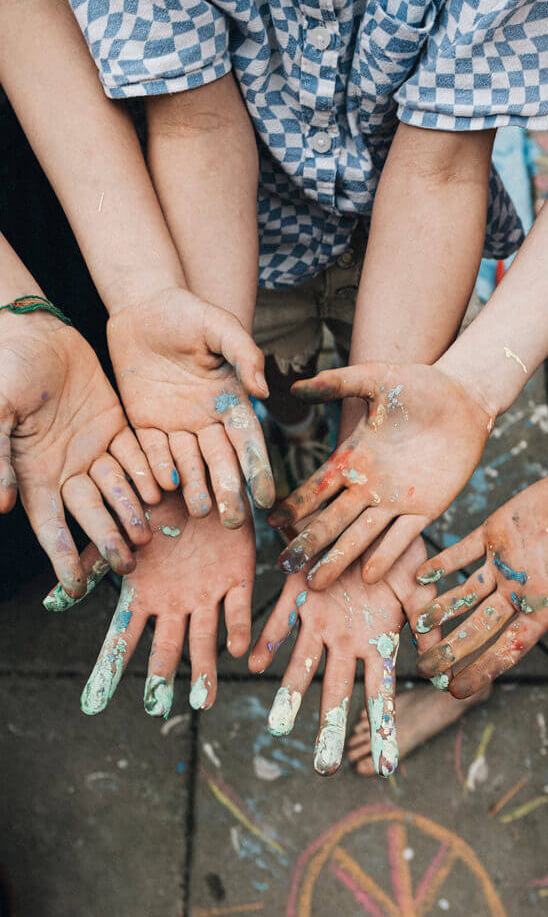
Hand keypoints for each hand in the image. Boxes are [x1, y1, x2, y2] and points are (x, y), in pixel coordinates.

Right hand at [0, 313, 155, 597]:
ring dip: (132, 511)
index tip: (74, 588)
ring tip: (150, 534)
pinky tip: (163, 490)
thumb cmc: (6, 368)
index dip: (62, 556)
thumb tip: (0, 506)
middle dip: (108, 539)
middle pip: (91, 512)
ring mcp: (93, 448)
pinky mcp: (115, 426)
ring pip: (118, 488)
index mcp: (34, 473)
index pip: (50, 526)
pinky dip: (147, 472)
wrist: (33, 329)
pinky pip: (134, 455)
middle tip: (129, 563)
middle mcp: (66, 468)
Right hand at [44, 488, 254, 715]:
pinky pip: (237, 607)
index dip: (109, 667)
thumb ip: (96, 560)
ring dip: (204, 667)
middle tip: (158, 709)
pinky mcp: (238, 577)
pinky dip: (236, 627)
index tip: (95, 703)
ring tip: (204, 701)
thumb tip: (55, 600)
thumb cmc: (158, 502)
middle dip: (162, 676)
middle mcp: (176, 600)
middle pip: (167, 645)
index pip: (124, 636)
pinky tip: (235, 649)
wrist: (203, 478)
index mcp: (146, 593)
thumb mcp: (122, 527)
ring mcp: (207, 592)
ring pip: (204, 637)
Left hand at [107, 287, 274, 519]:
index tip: (265, 498)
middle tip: (232, 520)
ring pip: (188, 464)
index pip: (248, 442)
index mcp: (232, 401)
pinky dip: (156, 470)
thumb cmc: (188, 312)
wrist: (142, 307)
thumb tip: (263, 390)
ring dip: (194, 488)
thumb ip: (244, 353)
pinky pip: (152, 452)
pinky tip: (160, 489)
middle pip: (220, 462)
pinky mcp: (146, 425)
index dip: (257, 470)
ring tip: (198, 510)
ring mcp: (177, 425)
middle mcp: (207, 420)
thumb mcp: (220, 325)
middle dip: (227, 491)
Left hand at [248, 539, 441, 776]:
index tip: (386, 769)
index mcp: (376, 641)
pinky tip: (253, 662)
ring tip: (277, 726)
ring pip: (302, 664)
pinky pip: (279, 621)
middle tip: (324, 769)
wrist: (368, 517)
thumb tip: (450, 674)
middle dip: (330, 728)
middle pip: (337, 690)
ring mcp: (318, 619)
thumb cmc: (400, 553)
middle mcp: (345, 638)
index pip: (380, 692)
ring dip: (290, 693)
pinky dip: (267, 640)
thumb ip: (429, 627)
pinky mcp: (296, 593)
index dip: (383, 727)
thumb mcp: (421, 590)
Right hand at [268, 362, 490, 586]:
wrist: (464, 397)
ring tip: (316, 582)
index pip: (317, 489)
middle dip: (309, 543)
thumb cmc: (419, 384)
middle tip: (286, 567)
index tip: (272, 524)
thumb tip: (294, 388)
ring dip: (339, 558)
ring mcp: (397, 500)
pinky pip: (404, 536)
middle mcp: (369, 485)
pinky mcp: (427, 508)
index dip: (295, 507)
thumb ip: (337, 383)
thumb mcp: (375, 380)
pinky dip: (387, 555)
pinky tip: (369, 575)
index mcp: (353, 458)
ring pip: (362, 535)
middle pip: (332, 521)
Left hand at [412, 459, 547, 694]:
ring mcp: (505, 560)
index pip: (508, 647)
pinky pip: (462, 550)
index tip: (457, 692)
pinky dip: (442, 562)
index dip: (482, 669)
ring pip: (465, 592)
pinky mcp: (496, 530)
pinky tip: (420, 574)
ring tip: (414, 625)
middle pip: (478, 626)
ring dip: (441, 607)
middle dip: (451, 649)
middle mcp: (520, 588)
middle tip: (423, 670)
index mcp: (546, 607)